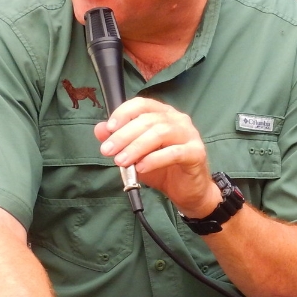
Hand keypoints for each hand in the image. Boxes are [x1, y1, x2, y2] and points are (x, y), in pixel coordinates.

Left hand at [94, 97, 219, 218]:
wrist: (187, 192)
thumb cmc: (164, 169)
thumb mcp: (136, 155)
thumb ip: (119, 141)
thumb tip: (100, 129)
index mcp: (164, 114)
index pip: (142, 104)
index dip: (123, 113)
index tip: (108, 128)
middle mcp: (179, 120)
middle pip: (148, 120)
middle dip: (124, 135)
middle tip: (108, 150)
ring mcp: (190, 135)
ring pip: (160, 133)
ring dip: (136, 147)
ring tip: (121, 161)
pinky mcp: (197, 153)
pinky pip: (174, 152)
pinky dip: (154, 159)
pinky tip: (141, 167)